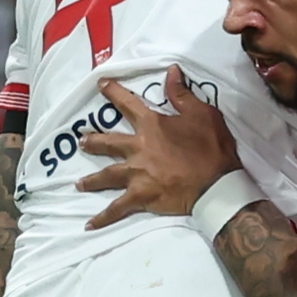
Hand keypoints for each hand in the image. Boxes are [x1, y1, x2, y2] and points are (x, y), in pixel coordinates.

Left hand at [77, 68, 242, 228]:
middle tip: (81, 141)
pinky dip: (103, 218)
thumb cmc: (211, 147)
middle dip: (93, 141)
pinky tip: (89, 225)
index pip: (128, 104)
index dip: (113, 92)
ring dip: (91, 180)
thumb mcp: (201, 114)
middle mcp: (138, 148)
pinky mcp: (141, 196)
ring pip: (107, 175)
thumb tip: (170, 71)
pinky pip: (117, 208)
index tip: (100, 84)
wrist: (217, 184)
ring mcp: (137, 174)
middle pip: (109, 142)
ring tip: (79, 183)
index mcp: (152, 125)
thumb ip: (182, 94)